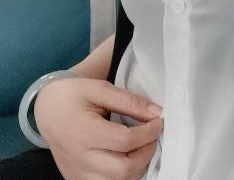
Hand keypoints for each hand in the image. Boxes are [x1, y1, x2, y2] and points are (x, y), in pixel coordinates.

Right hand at [34, 76, 163, 179]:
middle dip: (146, 153)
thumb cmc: (73, 95)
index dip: (149, 132)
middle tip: (152, 136)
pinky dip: (123, 176)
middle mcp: (79, 158)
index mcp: (85, 131)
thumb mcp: (101, 89)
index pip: (126, 141)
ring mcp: (77, 173)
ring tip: (141, 147)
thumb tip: (157, 112)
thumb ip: (129, 101)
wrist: (46, 110)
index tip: (159, 121)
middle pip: (123, 169)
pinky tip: (127, 159)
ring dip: (136, 167)